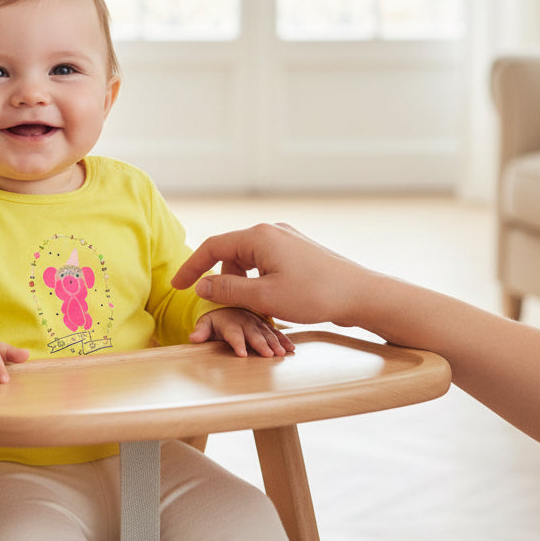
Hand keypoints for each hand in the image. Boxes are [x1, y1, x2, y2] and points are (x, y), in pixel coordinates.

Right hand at [172, 223, 371, 328]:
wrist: (362, 294)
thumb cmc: (315, 295)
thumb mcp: (264, 297)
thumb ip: (227, 290)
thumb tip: (201, 286)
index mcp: (259, 237)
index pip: (212, 247)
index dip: (191, 267)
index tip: (177, 286)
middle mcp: (271, 231)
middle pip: (231, 253)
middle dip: (222, 280)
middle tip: (224, 306)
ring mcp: (287, 239)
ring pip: (249, 260)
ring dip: (243, 284)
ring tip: (254, 309)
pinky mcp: (298, 250)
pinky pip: (266, 263)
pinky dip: (259, 281)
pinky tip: (271, 301)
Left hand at [189, 307, 295, 357]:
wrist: (229, 305)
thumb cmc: (216, 320)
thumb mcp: (206, 323)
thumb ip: (201, 331)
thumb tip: (193, 338)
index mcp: (230, 322)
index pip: (233, 334)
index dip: (237, 343)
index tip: (242, 354)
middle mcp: (246, 321)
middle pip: (254, 334)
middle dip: (261, 344)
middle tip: (268, 355)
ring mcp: (258, 323)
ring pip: (267, 333)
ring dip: (275, 343)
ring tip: (282, 353)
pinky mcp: (267, 325)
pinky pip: (276, 332)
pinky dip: (284, 339)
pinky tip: (291, 349)